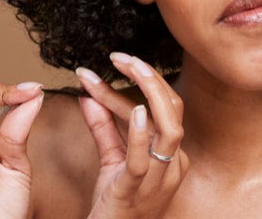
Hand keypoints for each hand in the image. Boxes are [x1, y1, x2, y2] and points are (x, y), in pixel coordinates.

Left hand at [76, 53, 188, 218]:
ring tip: (131, 67)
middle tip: (123, 56)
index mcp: (171, 155)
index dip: (143, 81)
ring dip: (151, 94)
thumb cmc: (115, 205)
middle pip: (173, 110)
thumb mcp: (112, 160)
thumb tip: (88, 95)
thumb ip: (103, 128)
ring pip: (168, 129)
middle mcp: (172, 163)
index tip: (116, 60)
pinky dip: (139, 134)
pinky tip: (135, 110)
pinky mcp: (135, 192)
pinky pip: (143, 160)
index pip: (163, 107)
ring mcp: (159, 179)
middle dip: (151, 78)